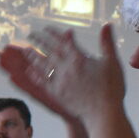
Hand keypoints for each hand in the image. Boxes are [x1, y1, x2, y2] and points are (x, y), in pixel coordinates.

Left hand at [0, 23, 124, 125]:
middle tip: (31, 34)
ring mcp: (60, 81)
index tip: (46, 28)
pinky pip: (43, 82)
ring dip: (33, 56)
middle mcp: (66, 68)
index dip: (53, 34)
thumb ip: (107, 43)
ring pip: (43, 65)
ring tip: (26, 50)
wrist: (103, 113)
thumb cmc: (111, 88)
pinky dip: (35, 75)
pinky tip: (29, 71)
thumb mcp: (112, 62)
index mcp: (79, 58)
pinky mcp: (57, 94)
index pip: (63, 42)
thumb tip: (107, 25)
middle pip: (50, 51)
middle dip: (39, 41)